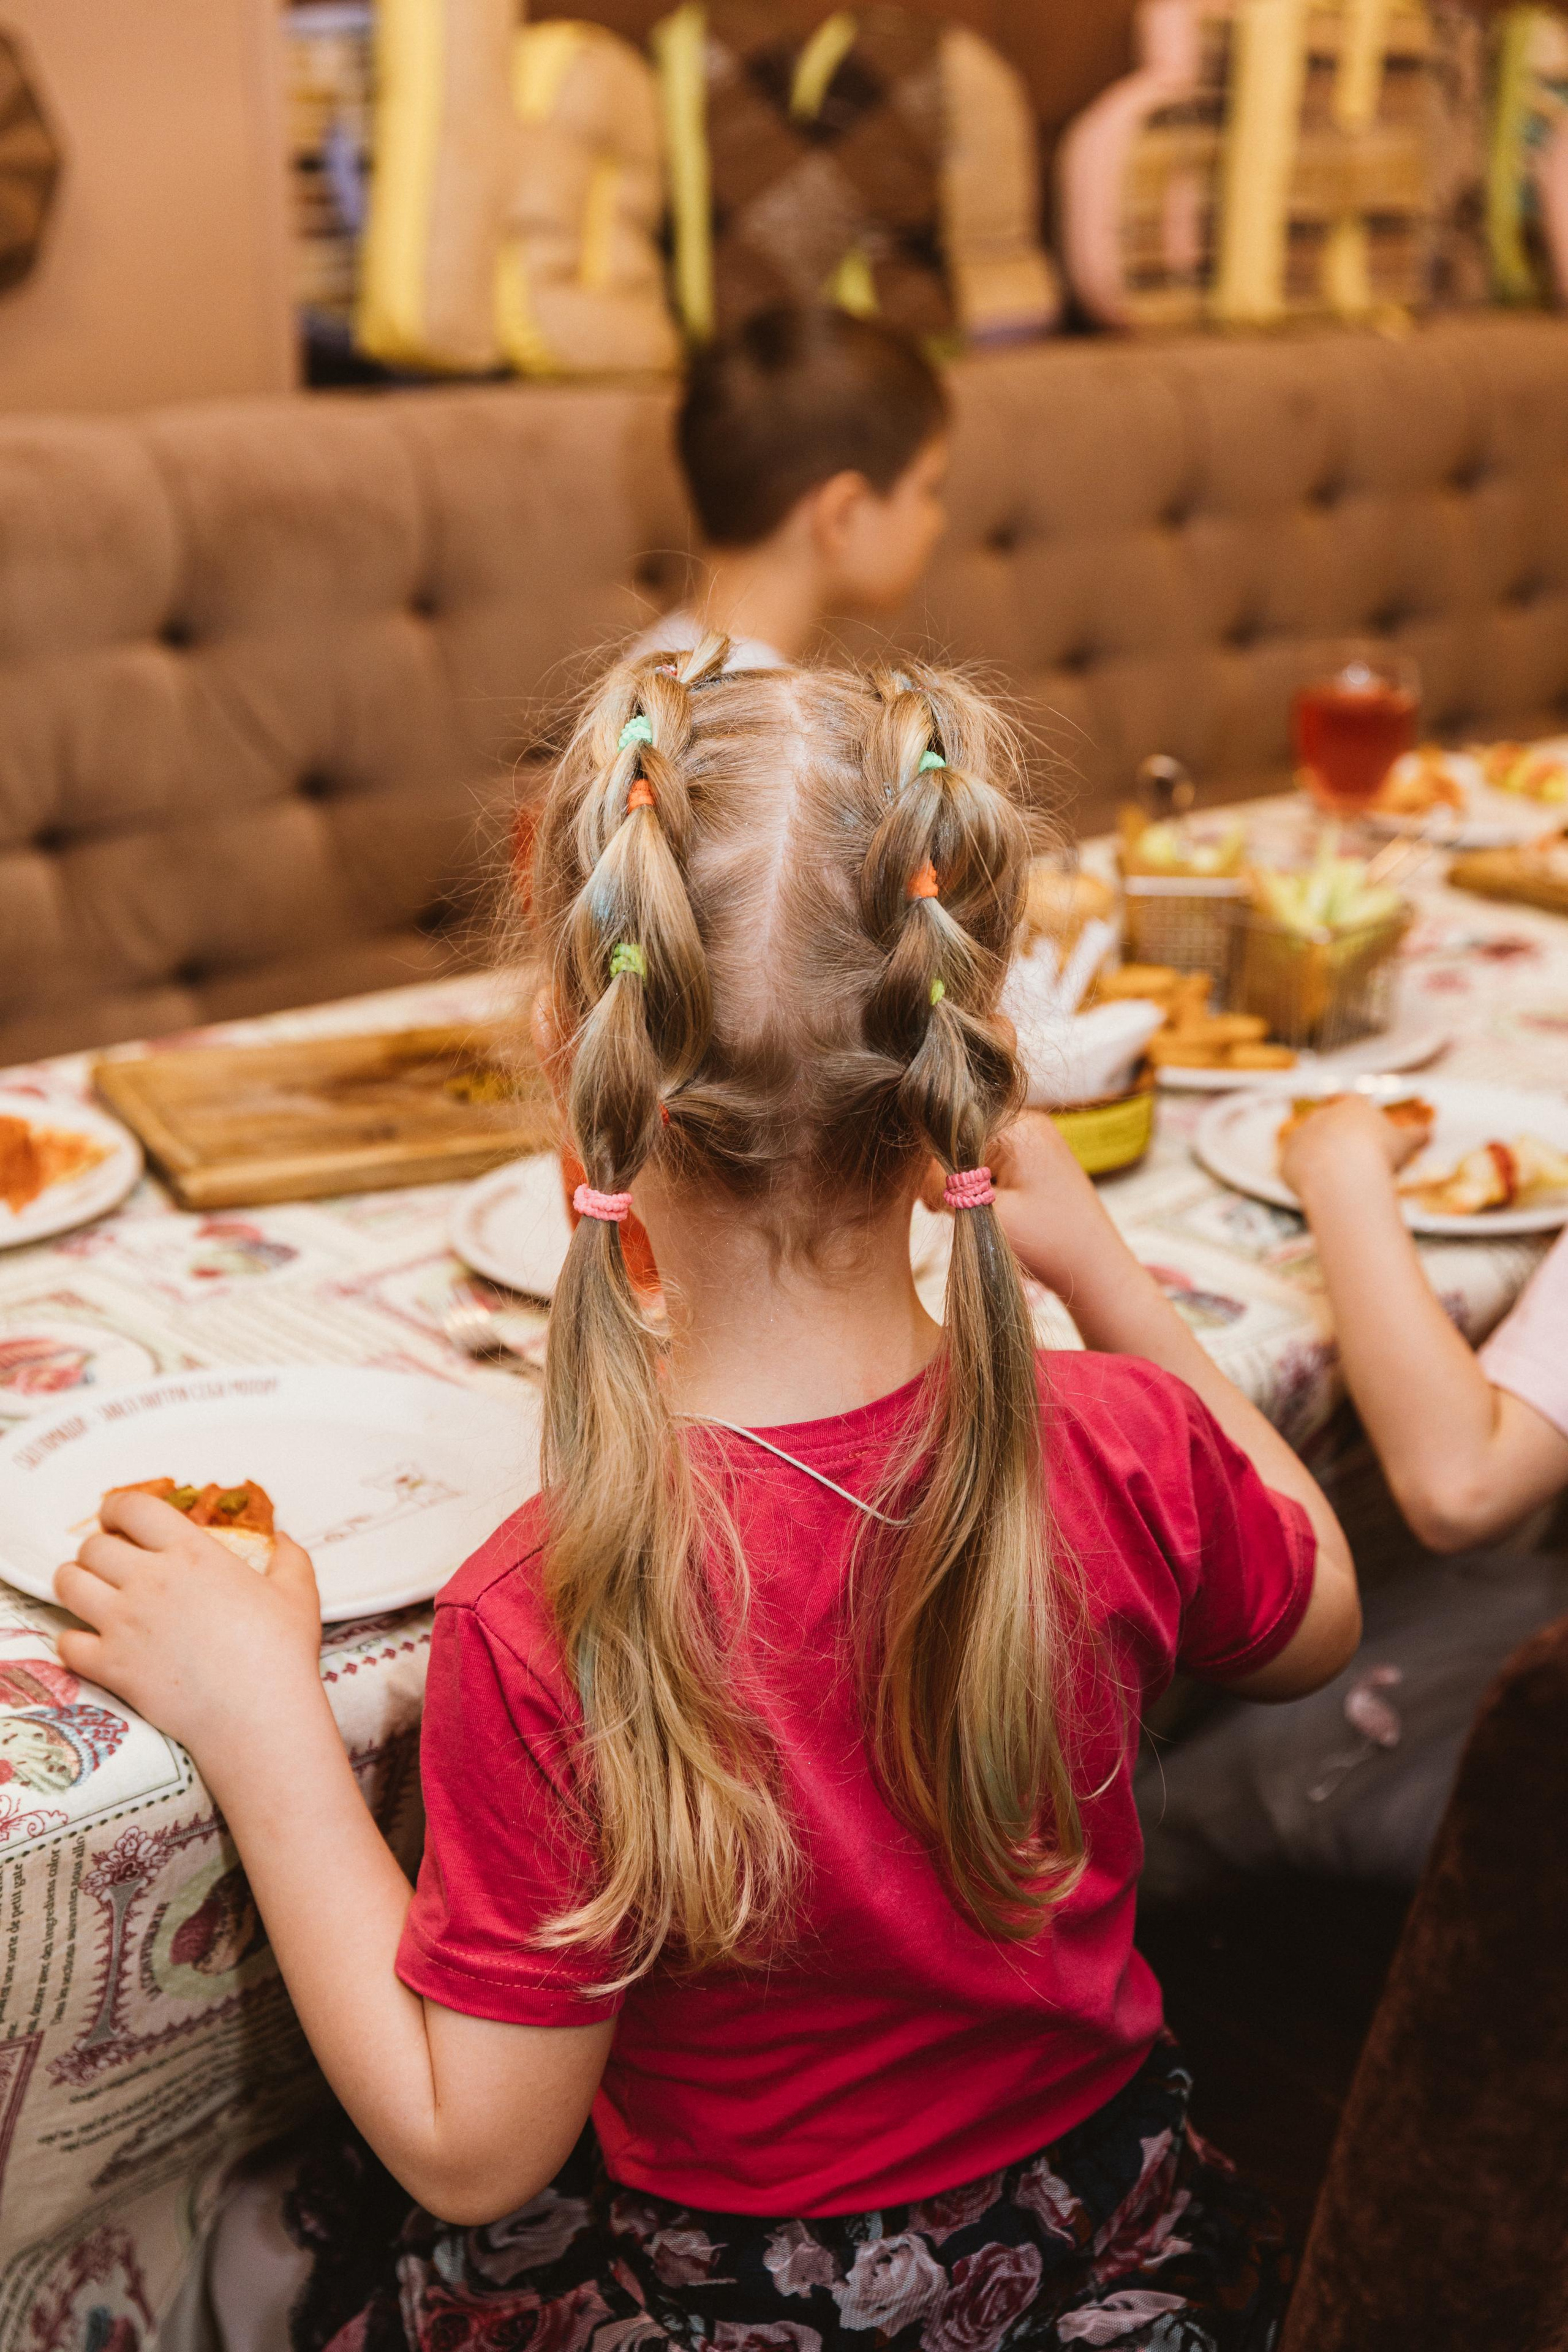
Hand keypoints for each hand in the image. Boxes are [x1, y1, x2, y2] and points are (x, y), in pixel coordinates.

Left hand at [53, 1490, 322, 1760]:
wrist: (258, 1712)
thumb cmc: (281, 1650)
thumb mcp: (297, 1592)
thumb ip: (290, 1557)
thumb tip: (284, 1538)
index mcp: (191, 1552)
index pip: (131, 1507)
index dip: (116, 1509)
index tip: (118, 1520)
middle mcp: (149, 1579)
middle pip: (92, 1546)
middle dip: (97, 1550)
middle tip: (111, 1564)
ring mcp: (124, 1622)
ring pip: (68, 1584)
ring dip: (75, 1585)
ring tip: (92, 1595)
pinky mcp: (110, 1665)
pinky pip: (67, 1643)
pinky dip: (73, 1642)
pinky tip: (93, 1645)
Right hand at [925, 1113, 1100, 1296]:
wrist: (1096, 1268)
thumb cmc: (1048, 1244)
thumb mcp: (987, 1216)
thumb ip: (943, 1187)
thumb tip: (911, 1168)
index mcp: (1018, 1128)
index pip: (951, 1135)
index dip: (936, 1171)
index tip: (939, 1206)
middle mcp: (1027, 1122)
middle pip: (962, 1141)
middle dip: (953, 1178)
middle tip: (958, 1215)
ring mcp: (1034, 1138)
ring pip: (975, 1154)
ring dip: (968, 1185)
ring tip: (985, 1216)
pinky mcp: (1035, 1158)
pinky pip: (993, 1162)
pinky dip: (985, 1187)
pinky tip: (996, 1211)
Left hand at [1279, 1094, 1426, 1200]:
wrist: (1344, 1172)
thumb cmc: (1379, 1153)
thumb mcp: (1405, 1143)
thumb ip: (1417, 1135)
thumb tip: (1428, 1133)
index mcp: (1351, 1107)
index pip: (1357, 1109)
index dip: (1365, 1127)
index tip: (1372, 1144)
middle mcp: (1322, 1116)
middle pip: (1333, 1131)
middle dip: (1343, 1147)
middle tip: (1357, 1168)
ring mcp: (1301, 1137)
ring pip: (1312, 1151)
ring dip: (1323, 1165)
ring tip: (1340, 1185)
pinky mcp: (1286, 1160)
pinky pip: (1297, 1173)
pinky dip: (1308, 1184)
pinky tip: (1322, 1196)